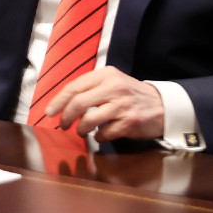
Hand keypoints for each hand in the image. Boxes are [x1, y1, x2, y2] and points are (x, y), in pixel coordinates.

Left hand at [45, 66, 164, 141]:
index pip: (74, 87)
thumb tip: (63, 102)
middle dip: (66, 117)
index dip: (58, 101)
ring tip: (81, 131)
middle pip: (78, 103)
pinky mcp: (130, 121)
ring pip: (89, 119)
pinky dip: (98, 137)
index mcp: (106, 75)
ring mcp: (122, 105)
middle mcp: (114, 87)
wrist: (163, 105)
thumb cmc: (131, 95)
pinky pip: (105, 133)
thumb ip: (91, 88)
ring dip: (81, 129)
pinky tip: (100, 136)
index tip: (49, 112)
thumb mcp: (112, 82)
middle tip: (63, 125)